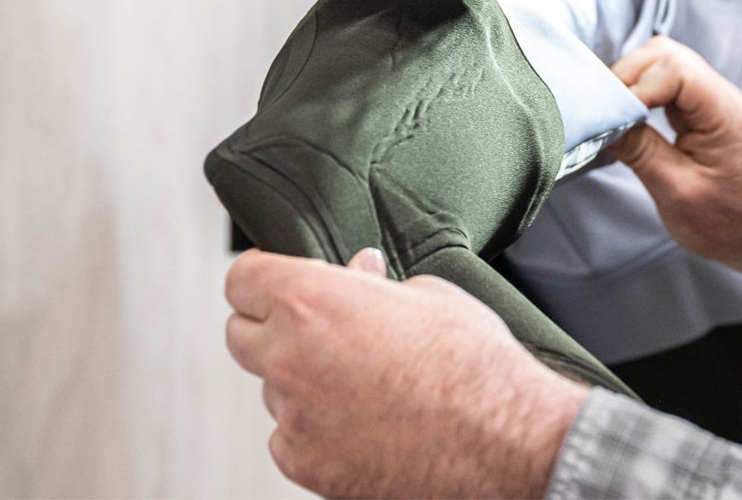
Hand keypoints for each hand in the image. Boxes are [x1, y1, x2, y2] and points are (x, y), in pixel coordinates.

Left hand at [225, 247, 587, 498]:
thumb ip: (375, 285)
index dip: (259, 274)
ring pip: (271, 389)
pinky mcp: (306, 465)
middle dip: (271, 325)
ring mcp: (294, 417)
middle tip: (316, 327)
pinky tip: (360, 421)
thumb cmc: (474, 367)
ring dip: (299, 380)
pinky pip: (288, 437)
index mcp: (314, 302)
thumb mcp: (430, 295)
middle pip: (239, 334)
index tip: (271, 278)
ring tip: (360, 382)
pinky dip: (313, 428)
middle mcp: (290, 359)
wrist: (501, 441)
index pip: (242, 280)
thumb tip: (360, 275)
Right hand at [609, 35, 741, 283]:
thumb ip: (639, 151)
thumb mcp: (676, 191)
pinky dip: (641, 92)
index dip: (635, 85)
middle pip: (665, 54)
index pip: (673, 68)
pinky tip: (626, 117)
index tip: (612, 118)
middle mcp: (719, 96)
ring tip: (611, 115)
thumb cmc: (727, 221)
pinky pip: (666, 83)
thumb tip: (601, 122)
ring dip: (632, 83)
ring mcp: (710, 100)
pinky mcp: (700, 111)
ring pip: (663, 63)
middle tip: (602, 112)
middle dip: (627, 76)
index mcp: (722, 111)